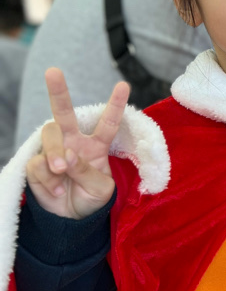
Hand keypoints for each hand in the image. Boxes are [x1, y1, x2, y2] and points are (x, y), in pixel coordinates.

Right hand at [25, 68, 129, 218]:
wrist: (71, 219)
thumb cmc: (91, 199)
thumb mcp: (101, 190)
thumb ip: (88, 173)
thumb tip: (68, 157)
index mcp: (97, 145)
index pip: (108, 122)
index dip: (115, 105)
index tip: (123, 85)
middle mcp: (74, 142)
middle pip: (63, 112)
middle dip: (58, 91)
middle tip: (53, 71)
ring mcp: (54, 151)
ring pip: (49, 135)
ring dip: (55, 153)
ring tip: (62, 170)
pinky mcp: (37, 165)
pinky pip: (38, 164)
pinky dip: (48, 179)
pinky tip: (57, 190)